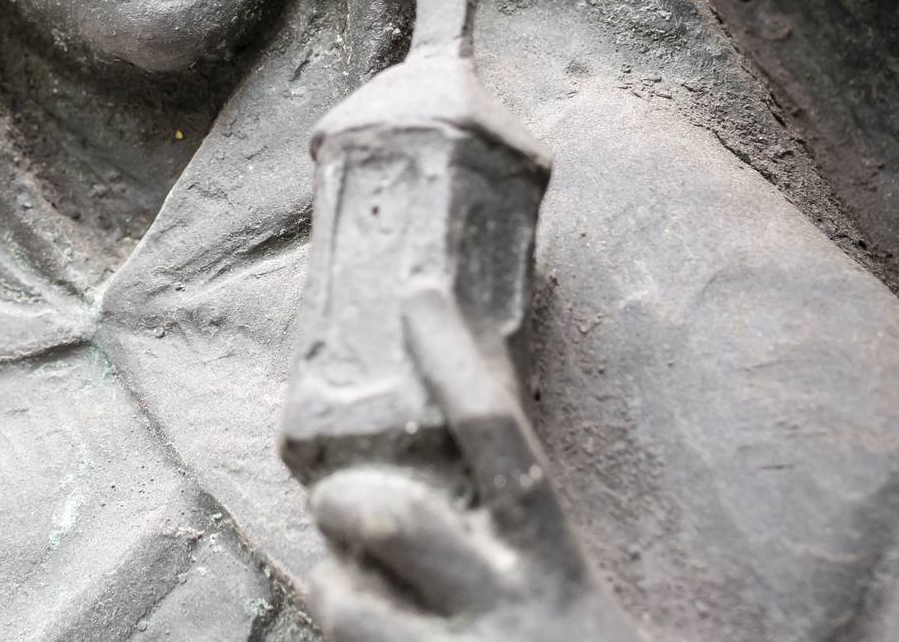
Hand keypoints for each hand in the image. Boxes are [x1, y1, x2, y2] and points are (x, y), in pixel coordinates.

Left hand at [305, 285, 643, 641]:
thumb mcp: (566, 590)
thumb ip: (513, 529)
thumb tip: (438, 452)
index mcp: (551, 566)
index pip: (500, 439)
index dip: (455, 361)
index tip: (418, 291)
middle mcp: (507, 613)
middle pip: (391, 515)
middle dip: (344, 496)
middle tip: (336, 501)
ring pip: (344, 602)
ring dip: (331, 588)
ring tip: (351, 593)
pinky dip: (346, 639)